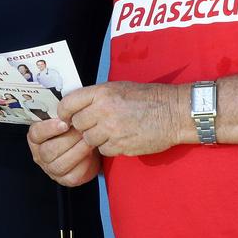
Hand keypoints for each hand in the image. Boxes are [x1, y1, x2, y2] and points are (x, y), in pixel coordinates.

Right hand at [27, 118, 101, 186]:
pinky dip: (83, 164)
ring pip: (59, 164)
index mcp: (37, 138)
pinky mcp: (64, 180)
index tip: (64, 123)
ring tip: (88, 140)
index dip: (49, 128)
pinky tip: (90, 154)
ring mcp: (51, 168)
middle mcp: (40, 154)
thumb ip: (65, 114)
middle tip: (82, 130)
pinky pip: (71, 175)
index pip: (36, 134)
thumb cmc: (75, 130)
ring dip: (76, 151)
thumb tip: (69, 102)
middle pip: (48, 150)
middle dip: (68, 139)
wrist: (89, 147)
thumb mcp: (68, 119)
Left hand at [58, 81, 186, 156]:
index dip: (64, 112)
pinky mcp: (120, 146)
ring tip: (111, 131)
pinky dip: (109, 147)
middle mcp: (103, 110)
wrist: (174, 113)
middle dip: (84, 126)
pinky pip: (103, 150)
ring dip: (96, 138)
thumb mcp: (119, 88)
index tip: (66, 117)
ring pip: (88, 139)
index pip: (68, 103)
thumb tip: (76, 108)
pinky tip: (121, 138)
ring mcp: (111, 129)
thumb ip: (96, 97)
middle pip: (77, 124)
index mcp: (102, 92)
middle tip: (96, 124)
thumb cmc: (149, 98)